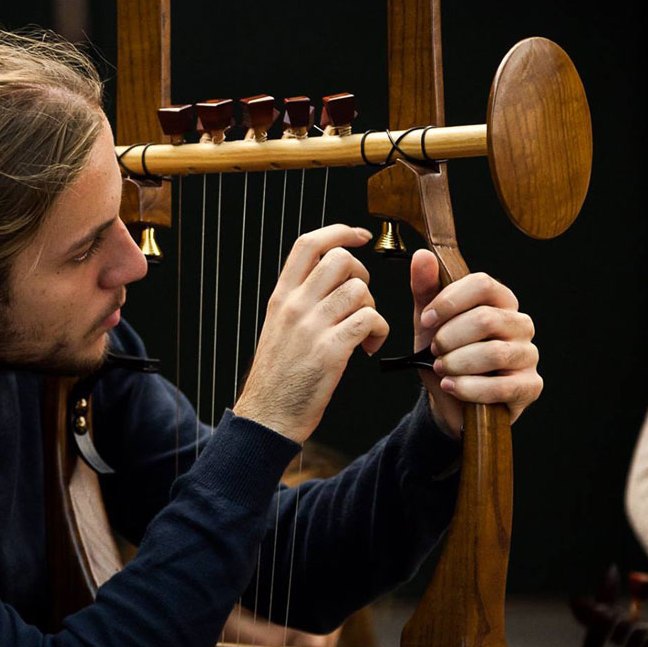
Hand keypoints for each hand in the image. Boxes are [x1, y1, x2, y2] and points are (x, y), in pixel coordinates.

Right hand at [234, 224, 387, 443]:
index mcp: (281, 297)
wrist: (268, 415)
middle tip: (360, 302)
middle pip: (340, 260)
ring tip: (365, 330)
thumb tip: (328, 278)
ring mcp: (311, 327)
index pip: (309, 244)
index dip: (340, 231)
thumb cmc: (278, 376)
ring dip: (373, 307)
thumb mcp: (278, 327)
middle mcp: (294, 306)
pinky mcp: (330, 351)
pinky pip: (370, 319)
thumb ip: (299, 301)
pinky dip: (379, 331)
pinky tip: (369, 347)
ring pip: (359, 290)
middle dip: (362, 275)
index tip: (360, 236)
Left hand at [410, 250, 541, 436]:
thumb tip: (422, 255)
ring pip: (494, 353)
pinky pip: (503, 386)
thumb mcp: (429, 323)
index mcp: (499, 301)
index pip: (482, 284)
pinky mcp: (530, 386)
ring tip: (441, 370)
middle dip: (449, 338)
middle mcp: (520, 324)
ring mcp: (528, 355)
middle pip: (485, 319)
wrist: (449, 400)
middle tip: (433, 351)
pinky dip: (469, 388)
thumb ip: (425, 290)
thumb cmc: (443, 355)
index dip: (449, 301)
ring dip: (457, 363)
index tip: (426, 319)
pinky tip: (451, 387)